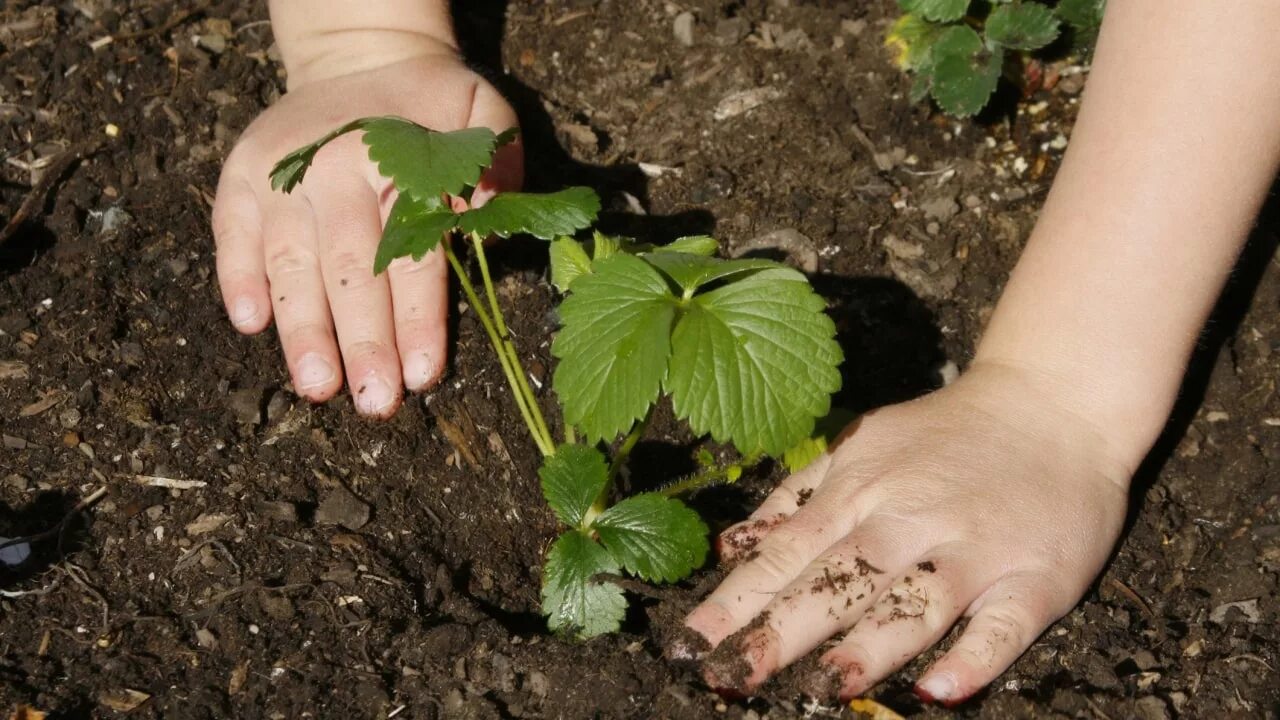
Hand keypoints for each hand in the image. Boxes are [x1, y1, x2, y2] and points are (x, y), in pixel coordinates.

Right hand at [213, 44, 521, 416]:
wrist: (362, 59)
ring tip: (317, 388)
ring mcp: (279, 174)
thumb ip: (497, 163)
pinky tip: (250, 325)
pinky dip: (237, 277)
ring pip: (290, 264)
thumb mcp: (482, 116)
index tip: (423, 375)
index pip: (411, 255)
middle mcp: (330, 168)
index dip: (417, 318)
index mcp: (394, 160)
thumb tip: (490, 218)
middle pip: (349, 270)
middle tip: (374, 403)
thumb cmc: (431, 109)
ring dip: (303, 331)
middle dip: (362, 343)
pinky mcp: (240, 177)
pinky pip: (231, 233)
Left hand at [676, 362, 1131, 705]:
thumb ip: (795, 498)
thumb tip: (729, 550)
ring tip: (828, 686)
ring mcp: (974, 549)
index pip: (784, 555)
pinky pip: (1006, 625)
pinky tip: (941, 690)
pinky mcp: (1036, 576)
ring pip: (916, 603)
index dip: (733, 602)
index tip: (688, 646)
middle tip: (731, 677)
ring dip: (872, 646)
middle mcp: (910, 519)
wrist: (1051, 403)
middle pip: (838, 581)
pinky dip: (975, 656)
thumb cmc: (943, 436)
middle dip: (781, 632)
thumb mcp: (859, 447)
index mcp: (859, 492)